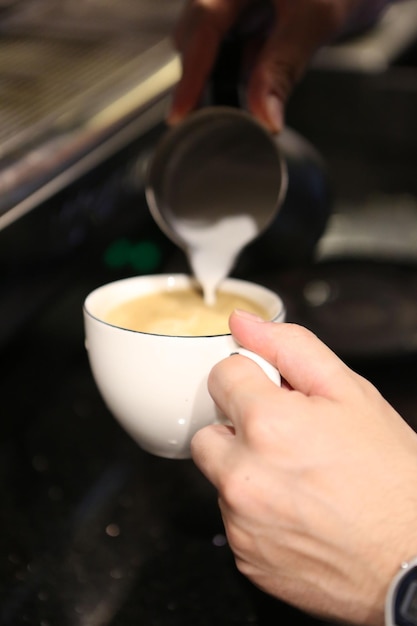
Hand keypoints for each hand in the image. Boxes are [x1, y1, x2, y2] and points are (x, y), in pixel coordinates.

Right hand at [168, 0, 390, 132]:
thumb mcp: (315, 20)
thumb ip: (283, 69)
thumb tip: (263, 118)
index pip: (202, 25)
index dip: (190, 74)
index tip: (180, 114)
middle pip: (197, 36)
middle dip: (201, 78)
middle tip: (207, 121)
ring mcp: (238, 0)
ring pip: (211, 45)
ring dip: (220, 77)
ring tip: (230, 110)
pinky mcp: (251, 15)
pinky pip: (233, 47)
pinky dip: (240, 72)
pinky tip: (253, 90)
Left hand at [191, 310, 416, 624]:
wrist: (411, 559)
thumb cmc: (390, 479)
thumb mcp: (351, 393)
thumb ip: (290, 348)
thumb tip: (244, 323)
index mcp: (267, 425)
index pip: (221, 375)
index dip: (252, 380)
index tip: (273, 395)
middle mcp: (243, 475)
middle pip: (208, 430)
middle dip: (239, 428)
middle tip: (286, 440)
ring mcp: (240, 521)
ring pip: (219, 476)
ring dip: (246, 471)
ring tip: (298, 480)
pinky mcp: (244, 556)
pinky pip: (232, 518)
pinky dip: (255, 511)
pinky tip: (297, 512)